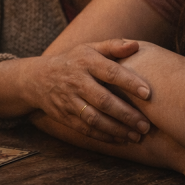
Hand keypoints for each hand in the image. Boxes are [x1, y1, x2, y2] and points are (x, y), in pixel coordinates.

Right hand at [30, 39, 151, 142]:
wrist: (37, 78)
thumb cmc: (73, 61)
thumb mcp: (89, 48)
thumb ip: (113, 46)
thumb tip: (136, 46)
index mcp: (85, 61)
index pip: (110, 72)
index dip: (129, 82)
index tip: (148, 93)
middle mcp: (76, 81)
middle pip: (103, 101)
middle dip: (126, 114)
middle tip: (146, 125)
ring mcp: (68, 101)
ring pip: (94, 119)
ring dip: (117, 129)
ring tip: (137, 136)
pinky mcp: (64, 116)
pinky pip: (85, 129)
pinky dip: (103, 136)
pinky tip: (120, 139)